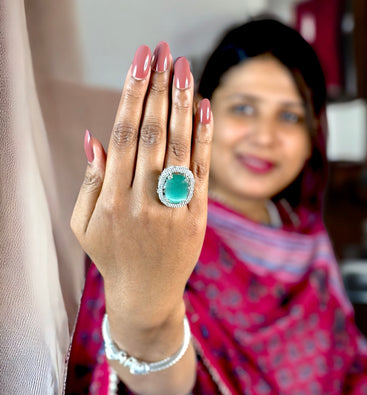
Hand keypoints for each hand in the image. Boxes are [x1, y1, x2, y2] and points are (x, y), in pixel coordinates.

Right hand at [71, 42, 212, 335]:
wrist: (146, 294)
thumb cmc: (112, 255)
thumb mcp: (85, 224)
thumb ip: (91, 182)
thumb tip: (95, 138)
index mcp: (111, 201)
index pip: (123, 137)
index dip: (132, 96)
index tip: (139, 62)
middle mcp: (142, 203)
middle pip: (153, 136)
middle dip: (158, 89)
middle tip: (163, 52)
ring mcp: (173, 212)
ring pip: (180, 149)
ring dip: (183, 105)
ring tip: (184, 68)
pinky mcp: (197, 220)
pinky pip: (202, 174)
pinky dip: (204, 139)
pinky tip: (205, 108)